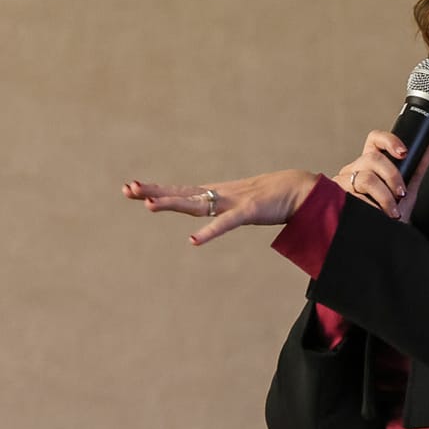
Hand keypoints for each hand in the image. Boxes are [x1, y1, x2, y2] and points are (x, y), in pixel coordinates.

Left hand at [123, 168, 320, 245]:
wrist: (301, 188)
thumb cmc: (274, 197)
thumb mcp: (242, 204)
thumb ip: (226, 210)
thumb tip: (214, 213)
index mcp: (218, 194)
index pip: (181, 192)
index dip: (157, 190)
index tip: (131, 187)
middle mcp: (220, 194)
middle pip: (181, 194)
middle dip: (154, 192)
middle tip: (127, 189)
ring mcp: (234, 201)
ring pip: (197, 204)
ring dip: (173, 205)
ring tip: (148, 205)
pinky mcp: (250, 210)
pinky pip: (226, 224)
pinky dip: (210, 232)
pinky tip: (193, 241)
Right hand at [333, 131, 428, 222]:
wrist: (382, 241)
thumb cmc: (391, 217)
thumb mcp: (407, 192)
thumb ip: (416, 170)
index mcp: (369, 164)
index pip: (375, 140)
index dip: (389, 140)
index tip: (404, 153)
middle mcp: (353, 169)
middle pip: (372, 158)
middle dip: (392, 176)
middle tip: (401, 194)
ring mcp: (343, 183)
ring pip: (366, 178)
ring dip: (384, 196)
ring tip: (392, 211)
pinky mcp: (337, 199)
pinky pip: (356, 197)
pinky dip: (372, 207)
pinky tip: (378, 215)